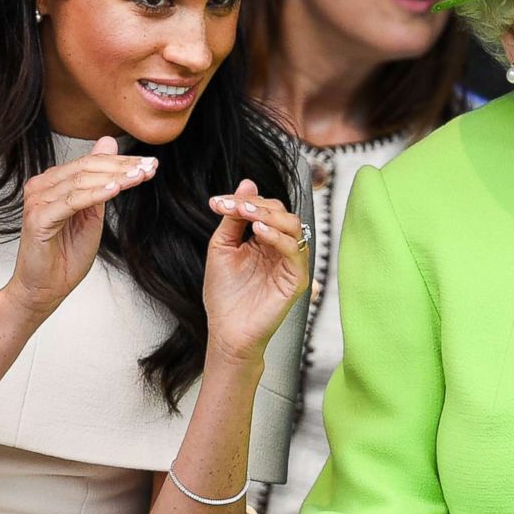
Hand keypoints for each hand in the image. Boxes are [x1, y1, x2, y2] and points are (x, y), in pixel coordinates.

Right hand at [6, 136, 155, 316]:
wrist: (45, 288)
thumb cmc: (67, 253)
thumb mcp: (92, 212)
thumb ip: (101, 180)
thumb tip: (109, 142)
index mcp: (54, 181)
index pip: (91, 163)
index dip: (122, 162)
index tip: (151, 164)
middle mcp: (42, 185)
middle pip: (87, 168)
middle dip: (122, 167)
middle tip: (150, 167)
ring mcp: (38, 200)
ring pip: (81, 181)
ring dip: (114, 178)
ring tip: (139, 177)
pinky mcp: (38, 218)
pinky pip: (71, 201)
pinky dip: (95, 194)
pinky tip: (115, 190)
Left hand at [203, 179, 309, 364]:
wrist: (227, 331)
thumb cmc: (224, 294)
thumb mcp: (223, 247)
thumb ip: (233, 217)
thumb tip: (247, 182)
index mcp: (264, 239)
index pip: (263, 207)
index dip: (242, 200)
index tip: (215, 202)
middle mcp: (281, 247)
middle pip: (280, 211)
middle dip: (255, 205)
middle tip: (231, 206)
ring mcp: (291, 262)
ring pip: (293, 225)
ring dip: (269, 215)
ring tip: (246, 214)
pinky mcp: (298, 279)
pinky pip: (296, 250)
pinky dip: (279, 237)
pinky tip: (259, 232)